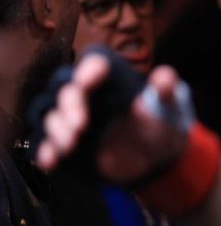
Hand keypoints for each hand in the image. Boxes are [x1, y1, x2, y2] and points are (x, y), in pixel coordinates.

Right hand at [35, 54, 186, 183]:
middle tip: (80, 125)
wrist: (156, 155)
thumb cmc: (162, 123)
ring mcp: (74, 119)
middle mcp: (89, 96)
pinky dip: (46, 151)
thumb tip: (165, 77)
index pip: (95, 64)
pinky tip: (50, 162)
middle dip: (69, 105)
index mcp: (113, 80)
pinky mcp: (67, 142)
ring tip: (70, 144)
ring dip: (56, 128)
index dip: (88, 70)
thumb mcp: (169, 108)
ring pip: (52, 115)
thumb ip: (165, 92)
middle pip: (67, 90)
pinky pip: (47, 143)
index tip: (87, 81)